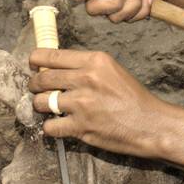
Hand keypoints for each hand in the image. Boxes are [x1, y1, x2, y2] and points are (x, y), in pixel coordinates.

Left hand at [27, 48, 168, 157]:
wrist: (150, 124)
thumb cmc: (133, 98)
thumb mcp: (112, 70)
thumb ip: (86, 66)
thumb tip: (55, 67)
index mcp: (95, 61)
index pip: (51, 56)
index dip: (35, 60)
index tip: (33, 64)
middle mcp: (86, 79)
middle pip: (42, 79)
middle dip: (34, 85)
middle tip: (37, 90)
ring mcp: (82, 104)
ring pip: (41, 102)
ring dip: (41, 106)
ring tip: (49, 108)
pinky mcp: (81, 127)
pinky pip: (50, 126)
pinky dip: (50, 127)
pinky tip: (58, 125)